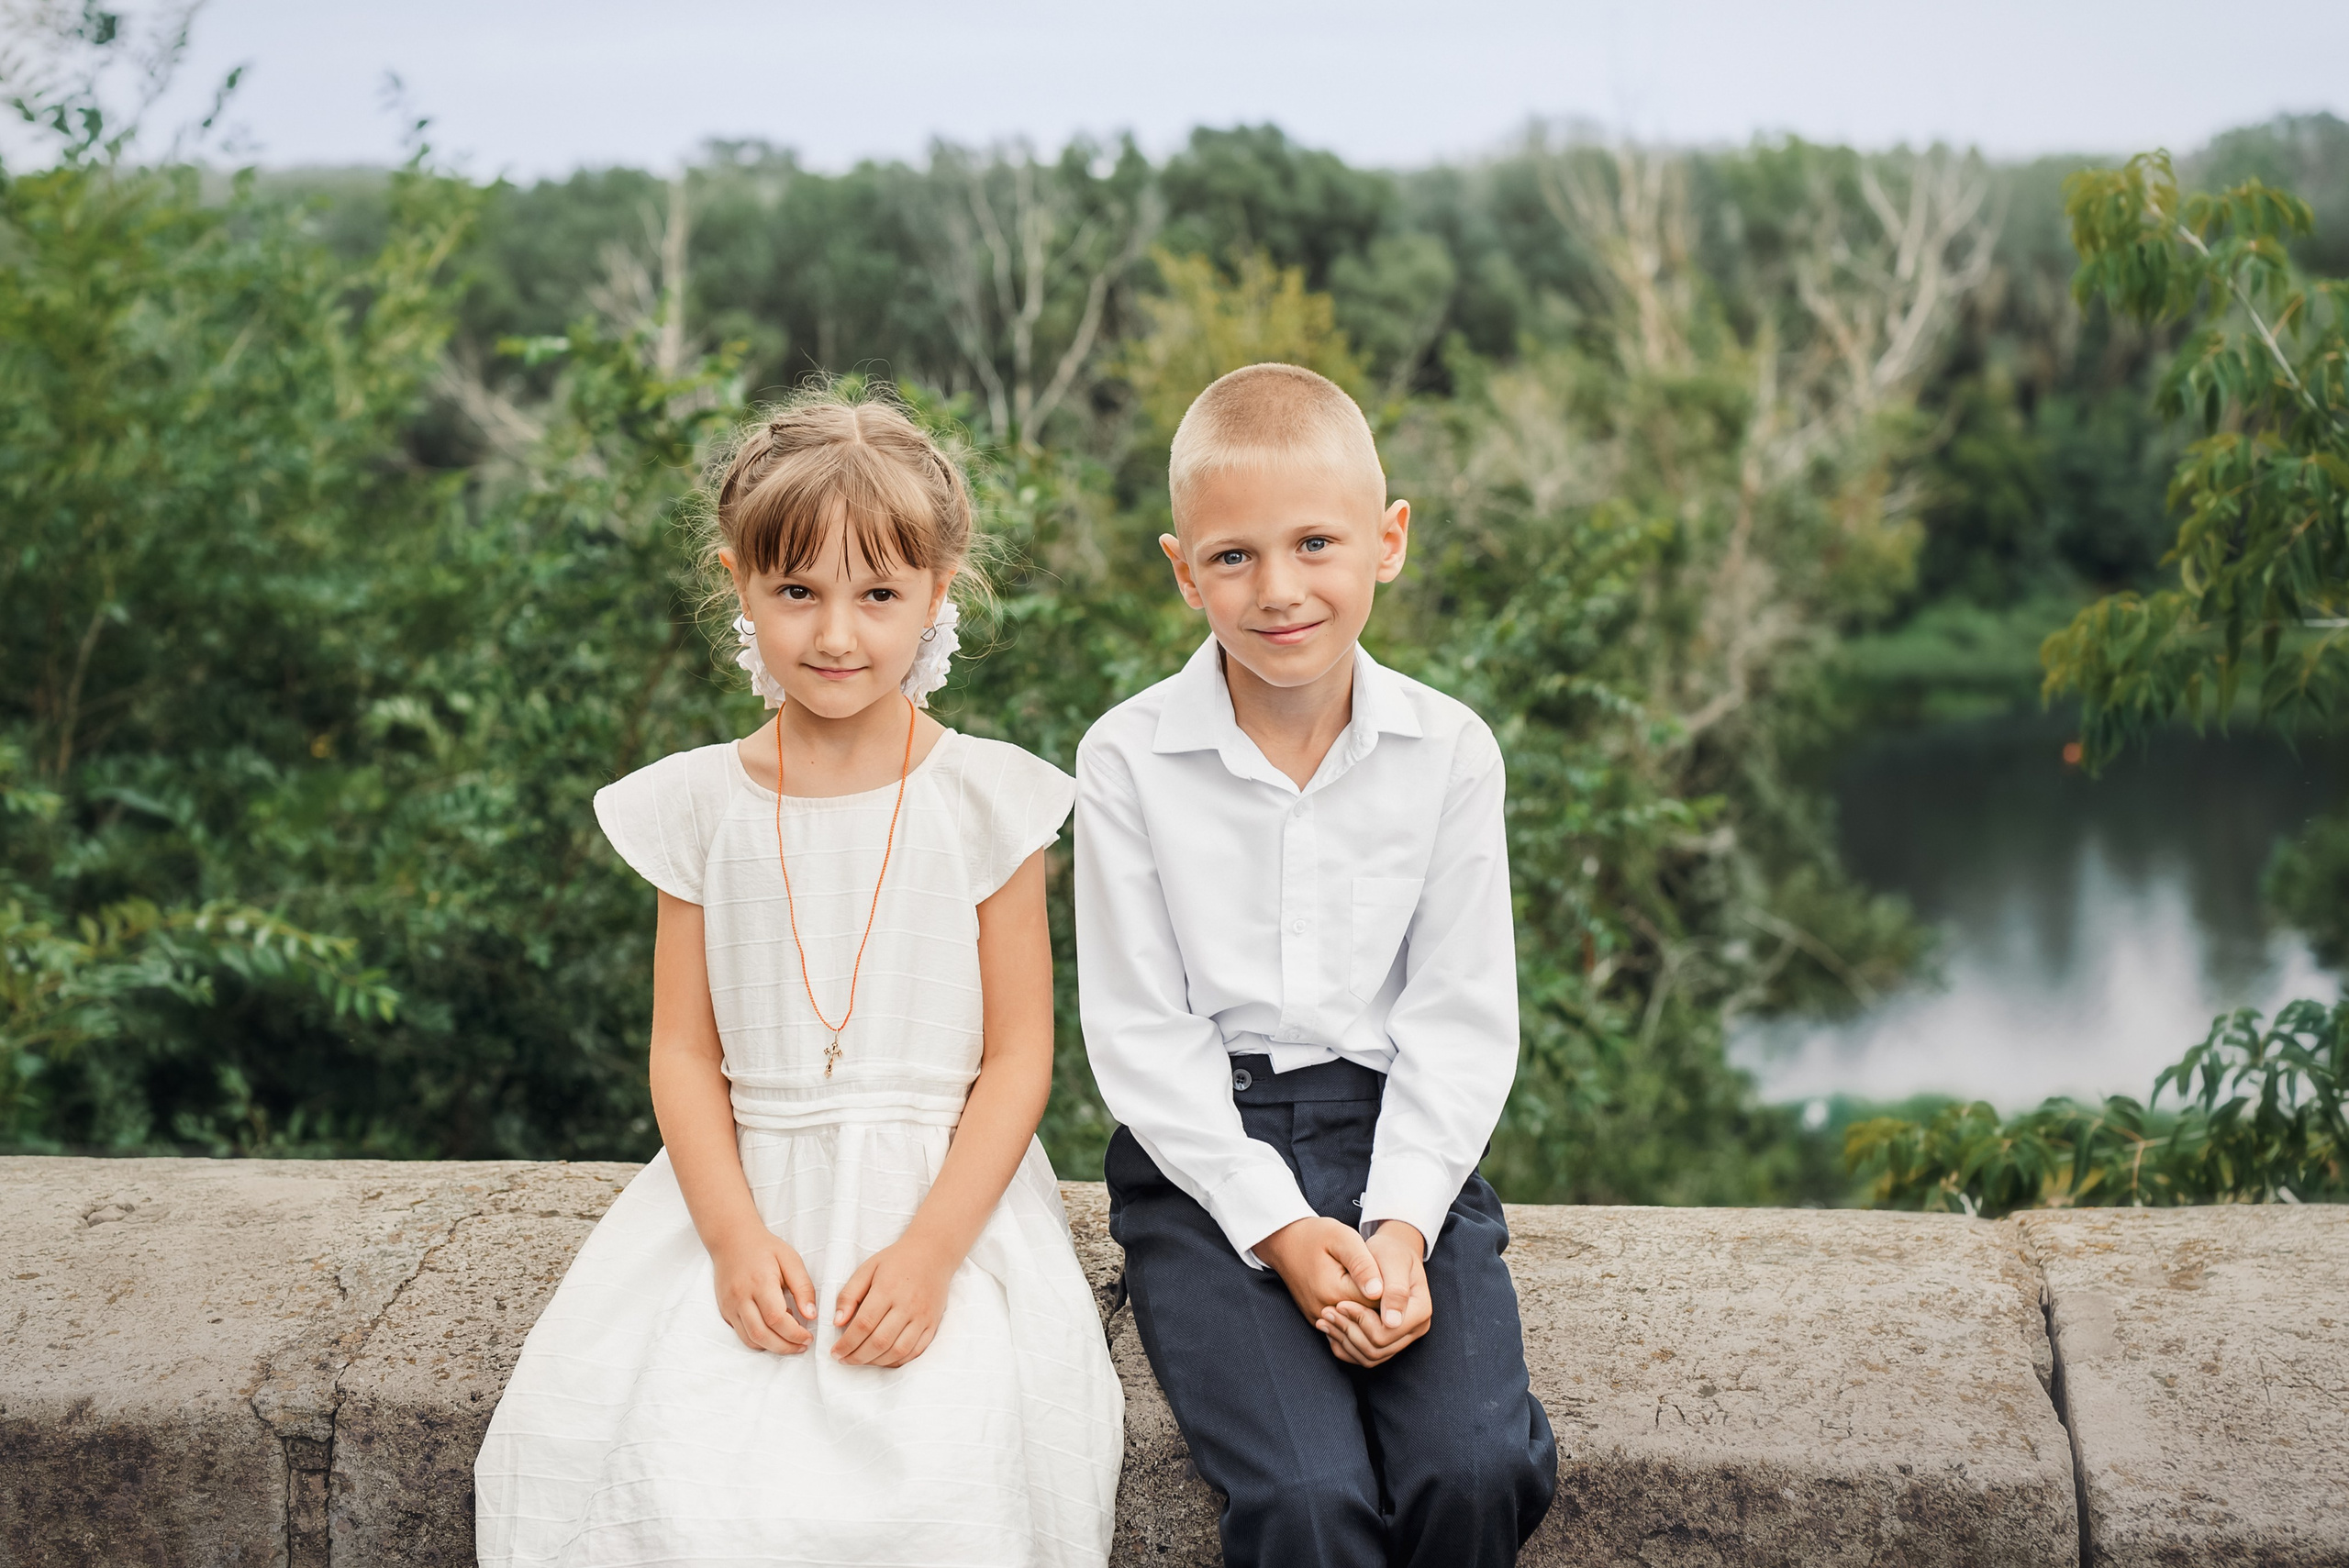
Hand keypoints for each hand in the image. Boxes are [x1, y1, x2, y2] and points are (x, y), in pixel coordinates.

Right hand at [710, 1225, 816, 1353]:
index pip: (776, 1318)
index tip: (809, 1337)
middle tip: (802, 1346)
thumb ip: (802, 1287)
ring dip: (772, 1347)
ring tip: (790, 1341)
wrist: (732, 1240)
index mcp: (760, 1282)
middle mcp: (741, 1297)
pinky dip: (759, 1340)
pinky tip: (773, 1331)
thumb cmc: (765, 1248)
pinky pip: (741, 1334)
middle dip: (785, 1346)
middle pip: (762, 1335)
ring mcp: (730, 1305)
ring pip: (750, 1339)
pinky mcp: (725, 1311)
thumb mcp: (790, 1260)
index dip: (794, 1334)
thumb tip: (811, 1315)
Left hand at [832, 1233, 955, 1367]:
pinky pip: (916, 1351)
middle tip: (844, 1360)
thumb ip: (849, 1294)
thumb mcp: (867, 1269)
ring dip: (876, 1362)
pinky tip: (883, 1359)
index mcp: (887, 1289)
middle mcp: (907, 1305)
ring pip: (898, 1351)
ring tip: (861, 1360)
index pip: (864, 1324)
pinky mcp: (932, 1324)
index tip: (835, 1352)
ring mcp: (922, 1316)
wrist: (933, 1253)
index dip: (847, 1343)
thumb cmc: (896, 1261)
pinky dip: (898, 1361)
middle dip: (857, 1357)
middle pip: (879, 1342)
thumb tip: (837, 1322)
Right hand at [1253, 1215, 1382, 1326]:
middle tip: (1387, 1280)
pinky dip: (1356, 1315)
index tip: (1393, 1274)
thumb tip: (1379, 1291)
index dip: (1392, 1292)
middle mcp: (1324, 1310)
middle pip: (1369, 1319)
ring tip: (1374, 1287)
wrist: (1284, 1241)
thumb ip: (1363, 1264)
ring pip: (1357, 1325)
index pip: (1378, 1304)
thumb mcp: (1342, 1238)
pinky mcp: (1317, 1319)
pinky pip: (1344, 1325)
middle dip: (1383, 1304)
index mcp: (1334, 1291)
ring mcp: (1319, 1318)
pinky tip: (1360, 1296)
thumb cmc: (1315, 1235)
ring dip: (1370, 1311)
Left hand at [1317, 1221, 1431, 1366]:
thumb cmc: (1390, 1252)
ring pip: (1370, 1357)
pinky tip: (1331, 1328)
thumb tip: (1391, 1322)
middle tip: (1326, 1312)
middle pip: (1377, 1348)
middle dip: (1349, 1331)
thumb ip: (1395, 1290)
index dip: (1360, 1320)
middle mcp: (1415, 1329)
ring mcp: (1402, 1338)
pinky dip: (1345, 1347)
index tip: (1340, 1303)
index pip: (1386, 1332)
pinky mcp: (1388, 1342)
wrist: (1390, 1254)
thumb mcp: (1392, 1261)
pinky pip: (1364, 1357)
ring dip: (1344, 1340)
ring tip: (1325, 1319)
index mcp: (1420, 1311)